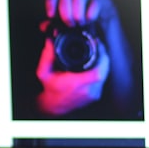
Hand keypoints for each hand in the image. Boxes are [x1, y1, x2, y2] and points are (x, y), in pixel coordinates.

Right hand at [36, 0, 135, 115]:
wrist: (52, 106)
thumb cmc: (49, 89)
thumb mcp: (43, 72)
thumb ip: (47, 56)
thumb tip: (50, 40)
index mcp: (76, 84)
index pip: (97, 73)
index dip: (102, 58)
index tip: (98, 46)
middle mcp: (87, 91)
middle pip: (104, 71)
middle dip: (103, 56)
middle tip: (98, 45)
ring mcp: (93, 95)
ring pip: (105, 75)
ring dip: (103, 63)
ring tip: (98, 52)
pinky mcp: (95, 96)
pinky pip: (102, 80)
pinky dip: (100, 70)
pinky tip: (95, 63)